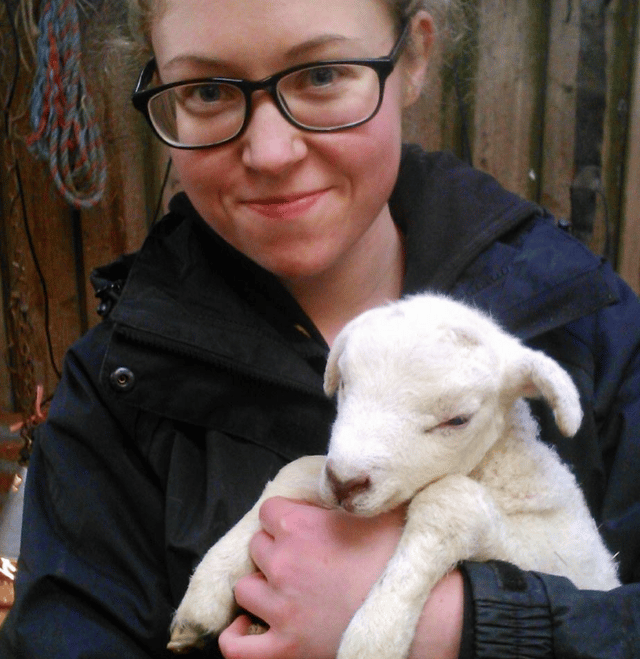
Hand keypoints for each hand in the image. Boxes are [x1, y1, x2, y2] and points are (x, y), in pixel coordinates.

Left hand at [218, 497, 463, 658]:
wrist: (423, 612)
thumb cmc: (402, 558)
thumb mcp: (377, 509)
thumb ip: (349, 492)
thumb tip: (346, 475)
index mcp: (300, 527)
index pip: (267, 510)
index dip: (284, 517)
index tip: (299, 527)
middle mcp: (284, 564)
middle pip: (256, 546)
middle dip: (274, 550)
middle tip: (300, 560)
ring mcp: (281, 608)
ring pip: (245, 588)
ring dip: (261, 587)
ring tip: (286, 591)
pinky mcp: (285, 648)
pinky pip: (237, 646)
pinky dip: (238, 636)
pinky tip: (251, 626)